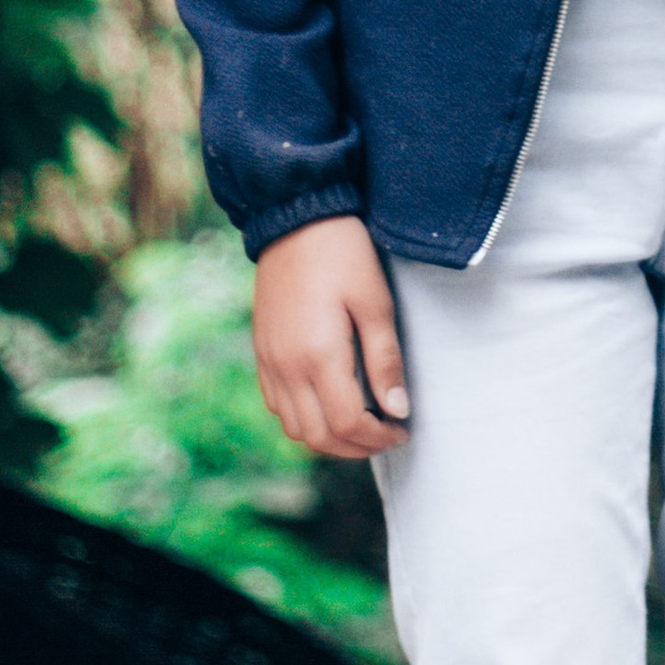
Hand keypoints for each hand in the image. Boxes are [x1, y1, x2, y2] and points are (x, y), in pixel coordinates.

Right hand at [253, 214, 409, 458]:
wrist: (295, 217)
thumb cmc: (343, 254)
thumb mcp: (375, 301)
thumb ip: (384, 359)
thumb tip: (397, 409)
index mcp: (317, 355)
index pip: (347, 423)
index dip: (378, 437)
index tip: (402, 430)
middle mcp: (286, 367)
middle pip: (318, 436)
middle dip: (356, 447)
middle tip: (387, 436)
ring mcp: (269, 361)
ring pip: (294, 427)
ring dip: (329, 438)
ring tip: (362, 426)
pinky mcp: (261, 351)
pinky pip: (277, 405)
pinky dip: (304, 418)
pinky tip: (329, 404)